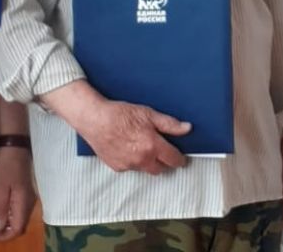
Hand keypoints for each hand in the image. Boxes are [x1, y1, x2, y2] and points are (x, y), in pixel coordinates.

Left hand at [0, 147, 35, 242]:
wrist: (15, 144)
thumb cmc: (7, 164)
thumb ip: (0, 210)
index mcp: (24, 203)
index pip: (17, 229)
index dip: (3, 237)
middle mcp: (29, 202)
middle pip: (17, 226)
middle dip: (0, 230)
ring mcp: (27, 196)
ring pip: (16, 217)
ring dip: (0, 220)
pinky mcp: (24, 190)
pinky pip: (15, 209)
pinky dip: (3, 212)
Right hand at [56, 91, 189, 174]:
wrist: (95, 119)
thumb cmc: (121, 114)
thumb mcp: (148, 114)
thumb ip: (169, 124)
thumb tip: (187, 128)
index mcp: (152, 146)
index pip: (173, 160)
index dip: (180, 159)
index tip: (181, 158)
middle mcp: (142, 159)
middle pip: (160, 169)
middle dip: (164, 162)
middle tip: (162, 151)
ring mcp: (129, 165)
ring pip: (145, 169)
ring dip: (148, 162)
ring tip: (142, 146)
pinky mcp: (117, 167)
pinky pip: (131, 168)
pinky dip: (133, 161)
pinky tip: (128, 148)